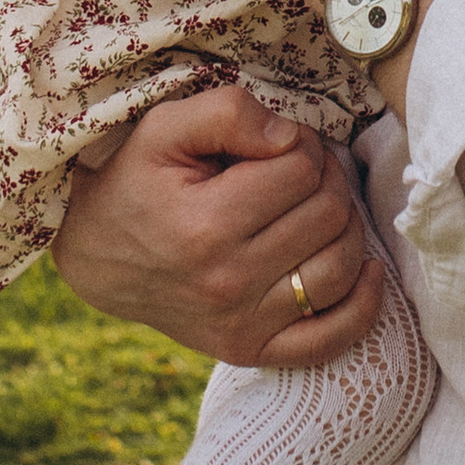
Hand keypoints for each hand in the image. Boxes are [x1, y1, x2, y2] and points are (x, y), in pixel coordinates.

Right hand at [54, 83, 384, 367]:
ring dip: (346, 227)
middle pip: (328, 215)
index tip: (280, 142)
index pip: (301, 170)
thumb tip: (288, 137)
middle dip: (326, 179)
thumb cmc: (135, 183)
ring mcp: (242, 324)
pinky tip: (367, 269)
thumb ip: (228, 114)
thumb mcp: (163, 129)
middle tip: (299, 168)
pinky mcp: (251, 351)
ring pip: (341, 267)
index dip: (302, 143)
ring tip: (318, 206)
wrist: (98, 257)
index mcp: (206, 226)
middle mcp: (228, 283)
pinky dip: (363, 305)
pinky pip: (331, 339)